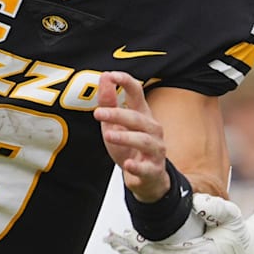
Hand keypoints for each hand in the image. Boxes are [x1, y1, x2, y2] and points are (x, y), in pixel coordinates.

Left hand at [94, 71, 168, 200]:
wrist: (146, 177)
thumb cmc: (130, 147)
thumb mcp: (115, 124)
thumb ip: (109, 102)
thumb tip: (104, 76)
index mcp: (142, 115)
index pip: (137, 93)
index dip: (126, 82)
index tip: (112, 75)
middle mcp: (152, 129)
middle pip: (138, 118)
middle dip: (118, 114)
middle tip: (98, 113)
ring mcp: (155, 150)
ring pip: (144, 140)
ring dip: (126, 137)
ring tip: (109, 136)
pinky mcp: (153, 169)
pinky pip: (146, 167)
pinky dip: (137, 166)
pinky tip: (128, 164)